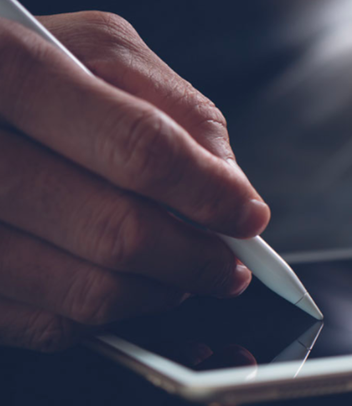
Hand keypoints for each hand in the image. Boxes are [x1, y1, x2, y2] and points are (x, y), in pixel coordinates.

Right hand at [0, 12, 269, 350]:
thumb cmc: (28, 74)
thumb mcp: (102, 54)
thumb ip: (178, 108)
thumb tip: (231, 184)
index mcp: (9, 68)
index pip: (138, 149)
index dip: (208, 193)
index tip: (247, 216)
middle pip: (118, 234)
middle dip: (196, 259)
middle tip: (227, 264)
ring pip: (89, 294)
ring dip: (159, 292)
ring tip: (181, 271)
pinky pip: (54, 325)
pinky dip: (109, 315)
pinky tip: (124, 284)